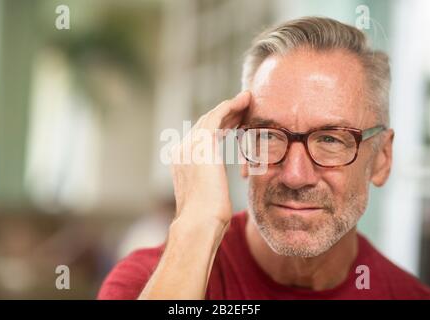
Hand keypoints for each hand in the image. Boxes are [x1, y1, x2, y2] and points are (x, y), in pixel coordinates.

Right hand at [170, 91, 250, 226]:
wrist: (199, 224)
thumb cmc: (208, 220)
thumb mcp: (208, 197)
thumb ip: (210, 184)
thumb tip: (216, 189)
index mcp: (182, 162)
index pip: (201, 137)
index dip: (219, 128)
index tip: (235, 124)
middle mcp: (182, 151)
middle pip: (205, 124)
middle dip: (226, 115)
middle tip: (244, 108)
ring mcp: (189, 146)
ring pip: (212, 117)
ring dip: (231, 108)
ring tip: (247, 101)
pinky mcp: (202, 144)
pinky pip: (217, 116)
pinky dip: (231, 106)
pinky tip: (244, 101)